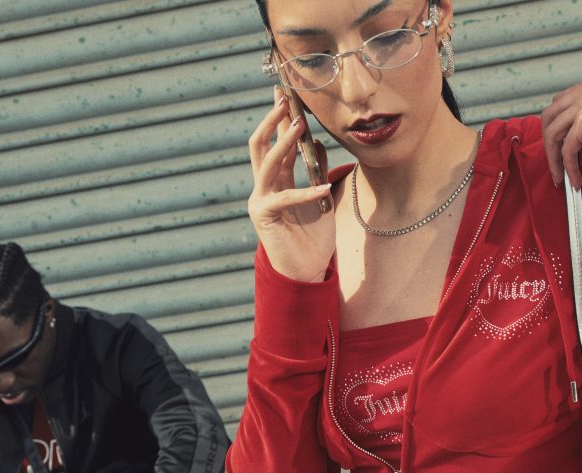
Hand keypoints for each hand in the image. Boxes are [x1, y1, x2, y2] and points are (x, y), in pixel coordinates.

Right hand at [247, 89, 335, 282]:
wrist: (306, 270)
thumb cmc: (313, 236)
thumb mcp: (321, 198)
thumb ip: (318, 172)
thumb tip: (318, 143)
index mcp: (276, 180)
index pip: (274, 142)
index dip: (279, 118)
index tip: (285, 94)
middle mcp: (264, 186)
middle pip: (260, 144)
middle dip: (271, 121)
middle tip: (284, 99)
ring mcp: (260, 200)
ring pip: (267, 163)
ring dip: (283, 143)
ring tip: (299, 125)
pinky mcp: (264, 216)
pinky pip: (285, 197)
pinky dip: (305, 191)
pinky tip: (321, 188)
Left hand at [540, 74, 581, 188]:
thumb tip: (568, 134)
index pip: (560, 101)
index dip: (555, 125)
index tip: (556, 145)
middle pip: (551, 115)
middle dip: (549, 142)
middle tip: (553, 162)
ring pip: (554, 133)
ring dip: (554, 158)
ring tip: (561, 176)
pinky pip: (567, 149)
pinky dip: (568, 167)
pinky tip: (575, 179)